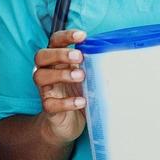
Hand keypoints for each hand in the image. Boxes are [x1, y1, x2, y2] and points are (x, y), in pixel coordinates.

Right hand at [33, 29, 88, 144]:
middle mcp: (47, 72)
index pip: (54, 42)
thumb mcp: (86, 76)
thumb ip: (93, 65)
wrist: (67, 124)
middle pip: (41, 56)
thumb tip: (119, 54)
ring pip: (39, 77)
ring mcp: (46, 90)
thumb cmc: (78, 93)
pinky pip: (49, 104)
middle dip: (59, 54)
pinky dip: (66, 102)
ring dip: (61, 74)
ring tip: (81, 77)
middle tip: (79, 58)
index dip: (65, 36)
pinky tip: (81, 102)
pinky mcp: (48, 108)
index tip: (82, 36)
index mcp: (56, 60)